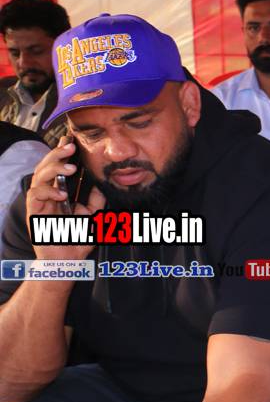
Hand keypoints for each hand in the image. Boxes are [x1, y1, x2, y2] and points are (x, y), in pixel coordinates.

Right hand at [27, 137, 104, 260]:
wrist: (68, 261)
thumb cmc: (78, 239)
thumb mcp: (94, 216)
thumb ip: (96, 200)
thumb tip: (102, 183)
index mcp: (60, 192)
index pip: (59, 167)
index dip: (63, 153)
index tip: (73, 140)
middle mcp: (48, 194)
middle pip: (46, 166)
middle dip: (57, 154)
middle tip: (70, 146)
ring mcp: (40, 203)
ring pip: (38, 177)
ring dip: (53, 169)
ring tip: (69, 167)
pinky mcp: (33, 213)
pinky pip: (35, 196)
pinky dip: (48, 192)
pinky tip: (61, 194)